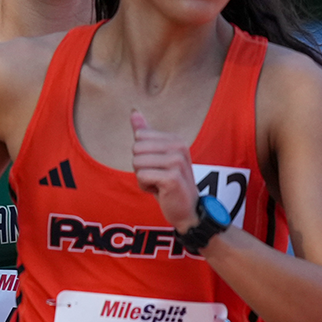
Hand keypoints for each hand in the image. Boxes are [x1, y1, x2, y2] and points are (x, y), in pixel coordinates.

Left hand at [131, 111, 198, 230]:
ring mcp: (177, 162)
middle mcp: (179, 147)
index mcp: (175, 139)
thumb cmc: (169, 182)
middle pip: (136, 149)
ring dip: (142, 178)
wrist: (187, 209)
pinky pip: (141, 176)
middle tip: (157, 176)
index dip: (142, 155)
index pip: (139, 137)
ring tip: (159, 183)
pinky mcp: (172, 178)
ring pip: (137, 163)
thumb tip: (134, 112)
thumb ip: (146, 133)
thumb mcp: (157, 155)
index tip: (157, 166)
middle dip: (140, 167)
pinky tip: (160, 191)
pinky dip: (145, 187)